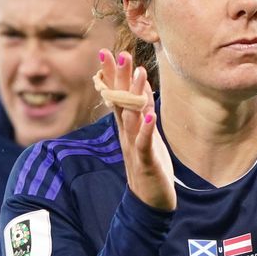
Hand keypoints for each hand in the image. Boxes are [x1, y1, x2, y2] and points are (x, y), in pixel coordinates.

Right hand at [96, 49, 176, 210]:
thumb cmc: (148, 165)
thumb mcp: (145, 135)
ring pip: (132, 118)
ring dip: (135, 95)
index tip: (107, 52)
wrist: (149, 203)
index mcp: (126, 128)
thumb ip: (141, 112)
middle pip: (120, 102)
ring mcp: (134, 148)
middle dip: (119, 78)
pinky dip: (146, 129)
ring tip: (139, 73)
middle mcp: (126, 135)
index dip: (111, 76)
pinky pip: (144, 143)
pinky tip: (150, 115)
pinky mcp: (146, 162)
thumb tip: (139, 85)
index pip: (116, 97)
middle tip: (118, 53)